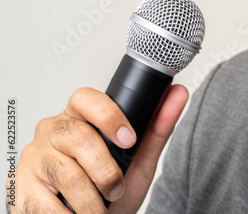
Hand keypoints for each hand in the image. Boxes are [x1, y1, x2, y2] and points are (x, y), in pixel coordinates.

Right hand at [6, 84, 188, 212]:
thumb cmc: (112, 188)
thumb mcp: (139, 159)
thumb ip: (157, 127)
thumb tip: (178, 93)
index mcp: (80, 117)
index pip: (87, 98)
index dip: (109, 116)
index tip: (129, 140)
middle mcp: (53, 130)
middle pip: (79, 137)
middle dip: (106, 170)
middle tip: (116, 188)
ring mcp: (34, 157)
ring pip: (67, 174)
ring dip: (92, 200)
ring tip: (100, 207)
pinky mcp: (20, 186)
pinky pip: (47, 203)